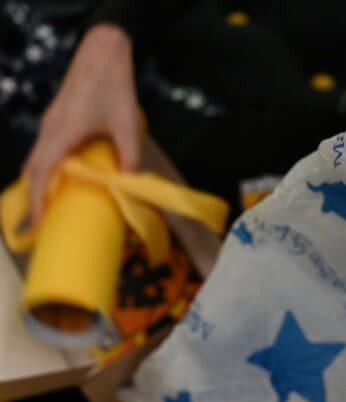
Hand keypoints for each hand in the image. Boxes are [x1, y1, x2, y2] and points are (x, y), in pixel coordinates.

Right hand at [22, 23, 139, 223]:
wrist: (102, 52)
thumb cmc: (114, 87)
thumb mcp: (127, 126)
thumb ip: (130, 157)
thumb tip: (130, 184)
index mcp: (62, 133)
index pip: (42, 173)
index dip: (38, 199)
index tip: (38, 223)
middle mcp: (49, 130)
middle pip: (33, 168)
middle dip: (35, 195)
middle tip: (44, 220)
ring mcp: (50, 122)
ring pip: (37, 158)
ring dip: (40, 181)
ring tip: (52, 204)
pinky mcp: (57, 118)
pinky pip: (45, 148)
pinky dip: (47, 167)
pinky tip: (63, 176)